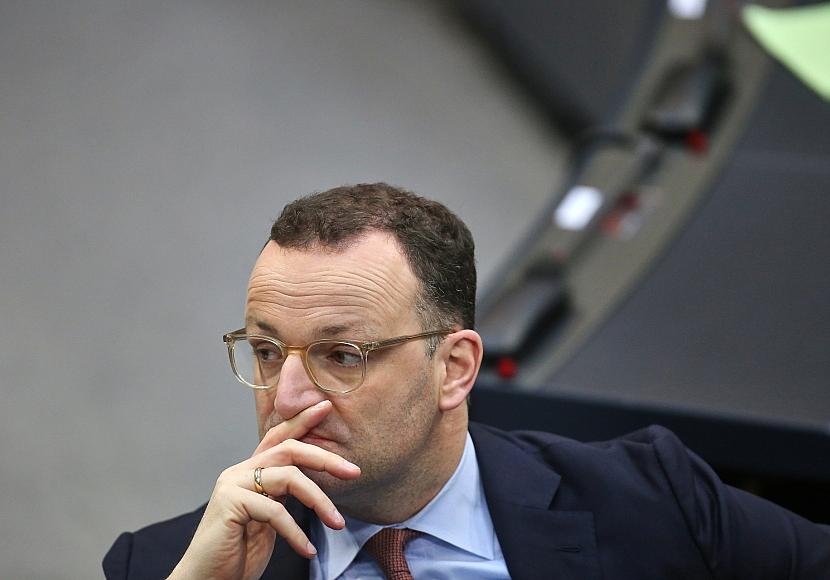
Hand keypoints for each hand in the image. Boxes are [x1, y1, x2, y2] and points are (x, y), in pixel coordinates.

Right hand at [169, 400, 360, 579]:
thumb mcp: (268, 519)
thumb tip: (314, 487)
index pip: (278, 436)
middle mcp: (239, 471)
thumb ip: (282, 496)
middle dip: (325, 458)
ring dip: (319, 501)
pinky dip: (296, 533)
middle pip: (289, 449)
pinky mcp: (230, 503)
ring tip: (338, 523)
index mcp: (249, 471)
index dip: (302, 420)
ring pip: (288, 477)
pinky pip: (276, 511)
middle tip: (354, 472)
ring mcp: (232, 485)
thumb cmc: (238, 553)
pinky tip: (308, 549)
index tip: (325, 406)